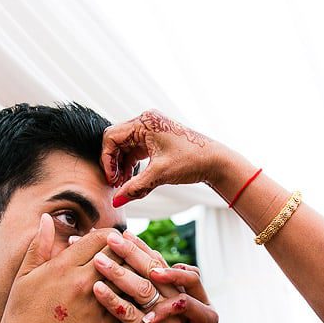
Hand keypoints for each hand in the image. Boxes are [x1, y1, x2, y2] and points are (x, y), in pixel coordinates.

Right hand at [0, 225, 121, 322]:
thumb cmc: (20, 319)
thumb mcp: (24, 278)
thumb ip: (38, 247)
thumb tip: (47, 218)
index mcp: (62, 267)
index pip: (100, 238)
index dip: (109, 236)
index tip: (111, 241)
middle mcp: (83, 282)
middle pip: (119, 255)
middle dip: (126, 252)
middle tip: (129, 254)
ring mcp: (97, 305)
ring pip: (128, 279)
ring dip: (133, 274)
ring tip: (136, 272)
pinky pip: (128, 304)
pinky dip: (132, 298)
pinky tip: (133, 297)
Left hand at [91, 232, 185, 322]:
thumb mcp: (151, 317)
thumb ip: (144, 294)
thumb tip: (126, 265)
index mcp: (176, 295)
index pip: (159, 264)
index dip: (141, 248)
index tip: (123, 233)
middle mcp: (175, 305)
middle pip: (153, 271)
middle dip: (130, 252)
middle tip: (110, 236)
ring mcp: (165, 321)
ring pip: (142, 289)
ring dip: (118, 272)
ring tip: (97, 260)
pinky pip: (129, 314)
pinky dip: (112, 300)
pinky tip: (96, 289)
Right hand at [101, 110, 227, 205]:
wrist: (216, 161)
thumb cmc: (191, 161)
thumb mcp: (160, 175)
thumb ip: (135, 187)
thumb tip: (116, 200)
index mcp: (145, 122)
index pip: (111, 137)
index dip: (107, 159)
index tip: (112, 179)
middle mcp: (146, 122)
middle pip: (116, 141)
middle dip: (114, 163)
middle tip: (117, 184)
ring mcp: (151, 129)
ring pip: (126, 147)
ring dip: (122, 165)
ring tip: (124, 184)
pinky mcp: (156, 138)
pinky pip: (136, 150)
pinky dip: (132, 164)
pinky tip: (133, 179)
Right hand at [124, 265, 221, 322]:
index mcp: (207, 322)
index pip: (186, 304)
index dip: (164, 309)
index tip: (146, 320)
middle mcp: (206, 307)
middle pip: (193, 278)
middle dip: (171, 274)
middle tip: (149, 273)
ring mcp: (200, 302)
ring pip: (188, 274)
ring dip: (168, 271)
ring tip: (147, 269)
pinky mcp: (190, 301)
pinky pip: (181, 280)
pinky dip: (167, 275)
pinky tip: (148, 276)